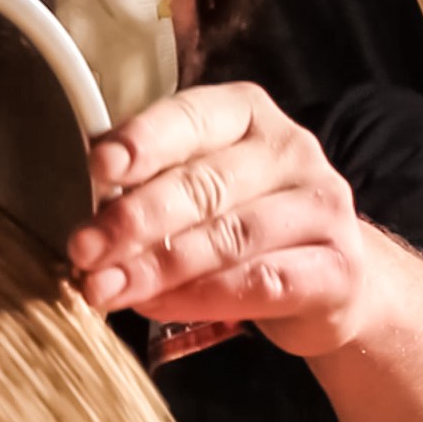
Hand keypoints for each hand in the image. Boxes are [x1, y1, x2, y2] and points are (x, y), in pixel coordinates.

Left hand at [68, 82, 367, 358]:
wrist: (332, 280)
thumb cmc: (243, 223)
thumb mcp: (197, 191)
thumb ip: (149, 189)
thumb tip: (86, 213)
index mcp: (246, 114)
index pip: (192, 117)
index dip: (144, 141)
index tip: (98, 167)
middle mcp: (290, 149)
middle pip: (205, 183)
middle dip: (136, 219)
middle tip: (85, 249)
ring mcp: (321, 207)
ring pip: (230, 235)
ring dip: (159, 266)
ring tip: (107, 288)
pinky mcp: (338, 268)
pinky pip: (261, 282)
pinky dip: (201, 297)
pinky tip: (156, 307)